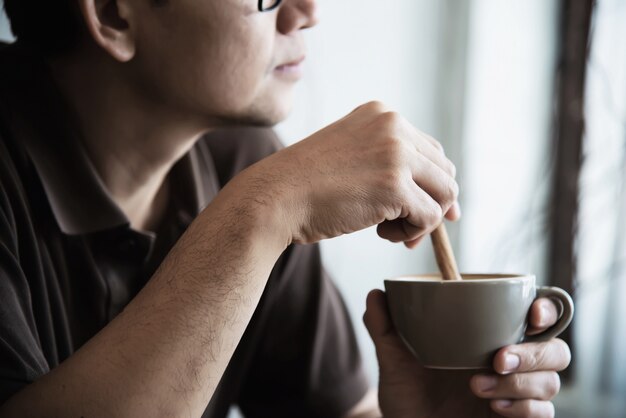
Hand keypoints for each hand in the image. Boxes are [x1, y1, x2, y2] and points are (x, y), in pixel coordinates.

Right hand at [247, 101, 459, 245]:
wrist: (274, 198)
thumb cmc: (307, 186)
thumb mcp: (351, 156)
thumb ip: (389, 163)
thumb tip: (444, 199)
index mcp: (381, 114)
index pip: (430, 150)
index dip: (429, 184)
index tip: (417, 210)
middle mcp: (393, 125)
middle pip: (444, 170)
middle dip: (432, 204)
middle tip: (405, 228)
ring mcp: (395, 153)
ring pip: (445, 193)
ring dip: (423, 220)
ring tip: (390, 231)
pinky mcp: (394, 185)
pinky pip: (430, 216)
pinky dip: (413, 233)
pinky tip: (383, 234)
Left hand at [363, 290, 570, 417]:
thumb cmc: (406, 395)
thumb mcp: (392, 360)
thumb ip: (384, 327)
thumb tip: (375, 294)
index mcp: (489, 336)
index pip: (535, 316)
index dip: (546, 308)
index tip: (531, 311)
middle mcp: (511, 362)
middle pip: (555, 348)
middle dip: (534, 352)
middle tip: (497, 359)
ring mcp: (518, 394)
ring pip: (551, 381)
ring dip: (520, 382)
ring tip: (476, 386)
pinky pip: (544, 413)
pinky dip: (523, 408)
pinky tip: (494, 408)